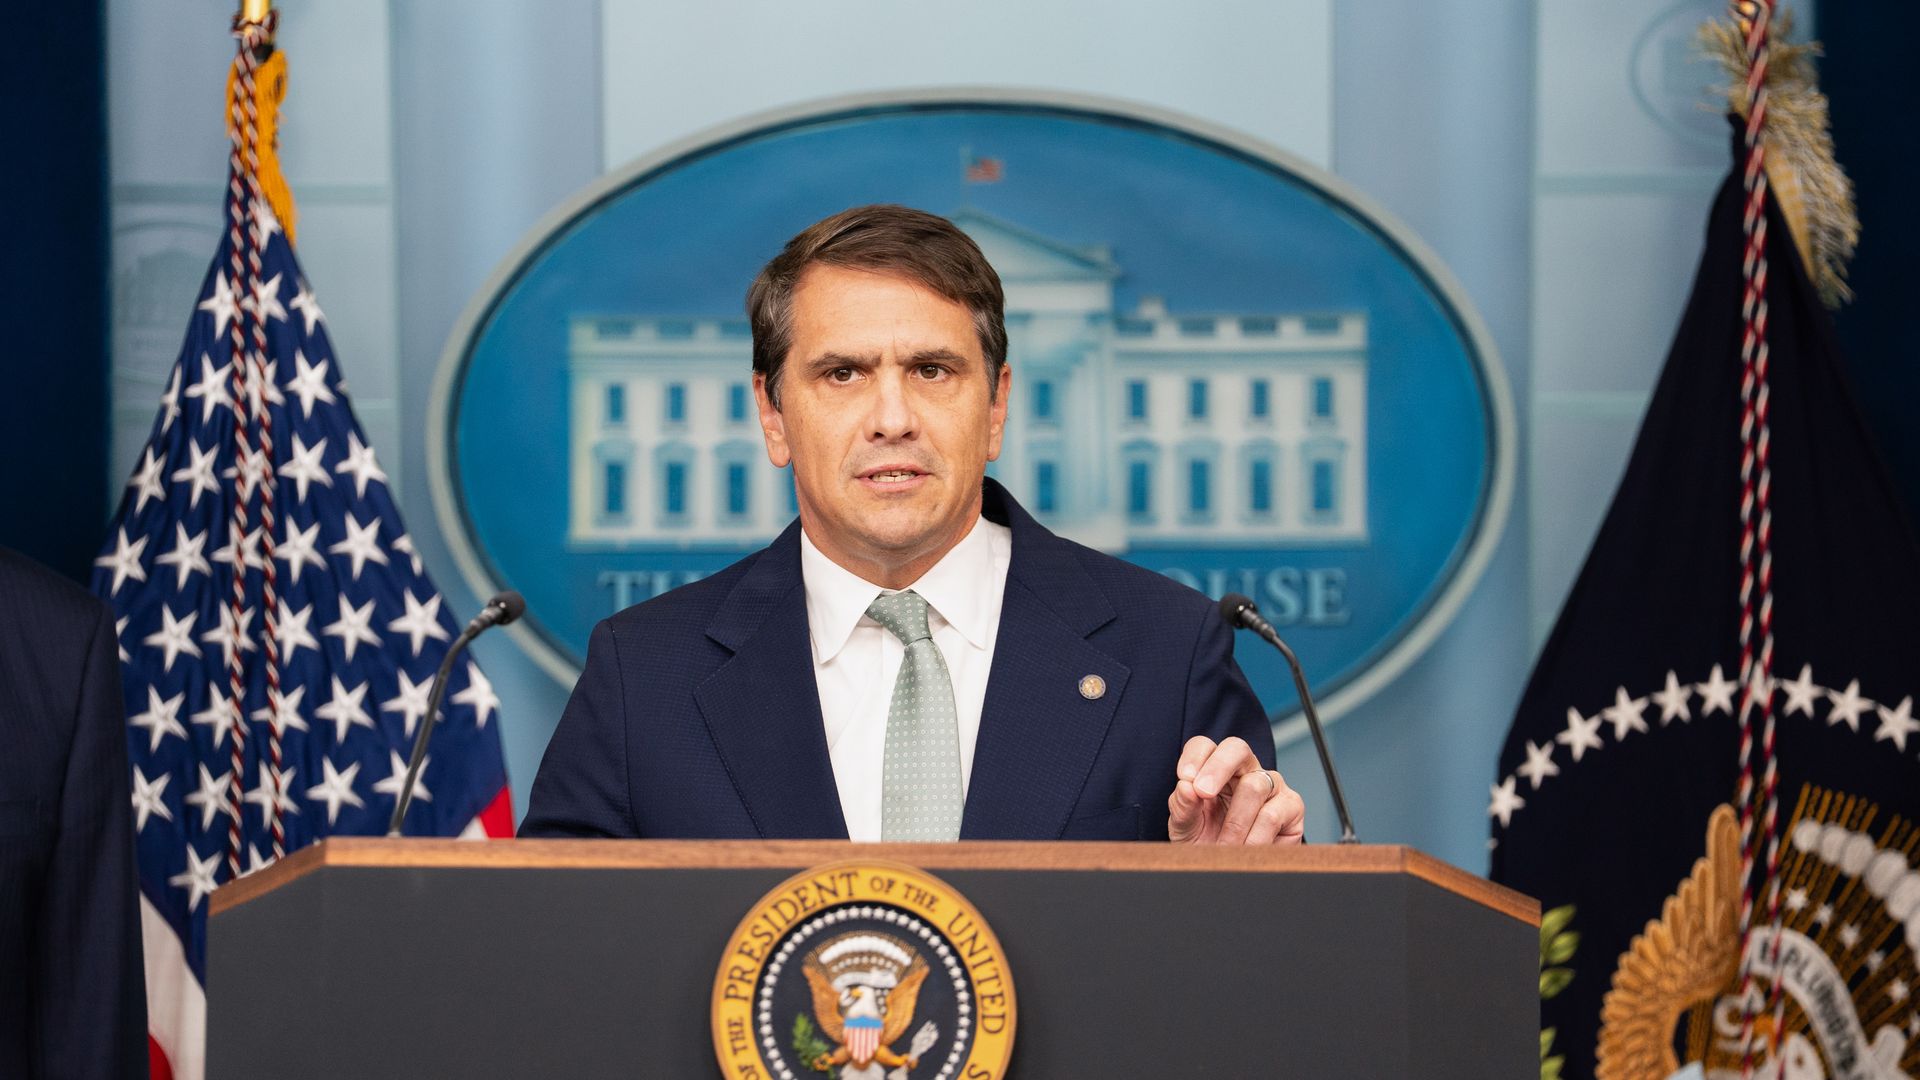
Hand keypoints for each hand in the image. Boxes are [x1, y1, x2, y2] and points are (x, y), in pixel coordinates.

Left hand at [1167, 736, 1304, 843]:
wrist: (1232, 872)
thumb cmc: (1207, 843)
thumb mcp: (1186, 827)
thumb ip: (1183, 806)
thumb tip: (1185, 786)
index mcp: (1215, 768)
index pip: (1204, 746)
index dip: (1195, 757)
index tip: (1185, 777)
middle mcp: (1246, 770)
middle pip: (1237, 748)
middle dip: (1217, 769)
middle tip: (1203, 793)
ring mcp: (1272, 785)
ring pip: (1254, 785)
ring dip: (1235, 822)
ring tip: (1224, 846)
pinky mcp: (1292, 806)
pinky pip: (1272, 814)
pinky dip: (1254, 838)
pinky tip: (1245, 850)